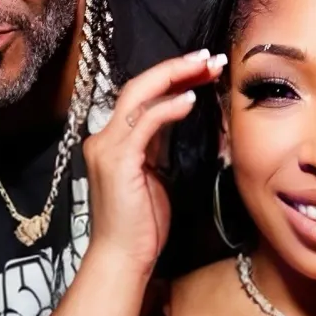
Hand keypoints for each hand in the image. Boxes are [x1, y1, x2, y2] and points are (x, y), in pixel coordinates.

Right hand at [84, 49, 225, 276]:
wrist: (122, 258)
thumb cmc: (141, 225)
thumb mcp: (155, 176)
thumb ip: (160, 146)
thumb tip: (179, 118)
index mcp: (113, 141)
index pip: (141, 96)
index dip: (173, 77)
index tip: (204, 68)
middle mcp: (104, 138)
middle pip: (139, 86)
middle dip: (177, 68)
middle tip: (211, 57)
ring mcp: (107, 148)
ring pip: (140, 95)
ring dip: (177, 77)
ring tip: (207, 67)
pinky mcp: (118, 161)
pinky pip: (145, 123)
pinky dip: (168, 108)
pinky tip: (190, 100)